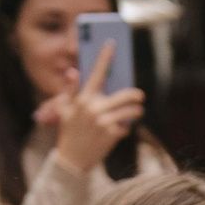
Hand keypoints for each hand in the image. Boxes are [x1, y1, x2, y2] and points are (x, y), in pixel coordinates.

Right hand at [34, 43, 144, 173]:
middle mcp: (93, 108)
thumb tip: (73, 71)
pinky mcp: (111, 135)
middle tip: (139, 97)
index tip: (112, 44)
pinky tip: (118, 131)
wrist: (72, 160)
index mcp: (82, 99)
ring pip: (131, 111)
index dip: (104, 57)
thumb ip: (70, 90)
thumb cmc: (69, 131)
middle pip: (125, 95)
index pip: (96, 74)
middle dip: (136, 95)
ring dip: (136, 112)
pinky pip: (127, 127)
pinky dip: (125, 128)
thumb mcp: (65, 110)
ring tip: (134, 114)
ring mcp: (104, 122)